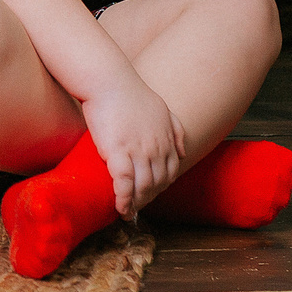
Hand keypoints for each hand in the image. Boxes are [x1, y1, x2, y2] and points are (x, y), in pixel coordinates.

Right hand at [79, 81, 187, 216]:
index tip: (150, 193)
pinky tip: (120, 207)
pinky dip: (123, 199)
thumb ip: (175, 130)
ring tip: (127, 211)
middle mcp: (156, 148)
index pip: (171, 172)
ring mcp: (138, 151)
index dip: (161, 186)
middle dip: (148, 198)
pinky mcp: (117, 152)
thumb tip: (183, 152)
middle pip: (157, 183)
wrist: (108, 80)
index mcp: (167, 139)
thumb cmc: (129, 91)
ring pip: (142, 187)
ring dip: (136, 203)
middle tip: (137, 207)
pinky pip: (124, 183)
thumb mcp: (161, 108)